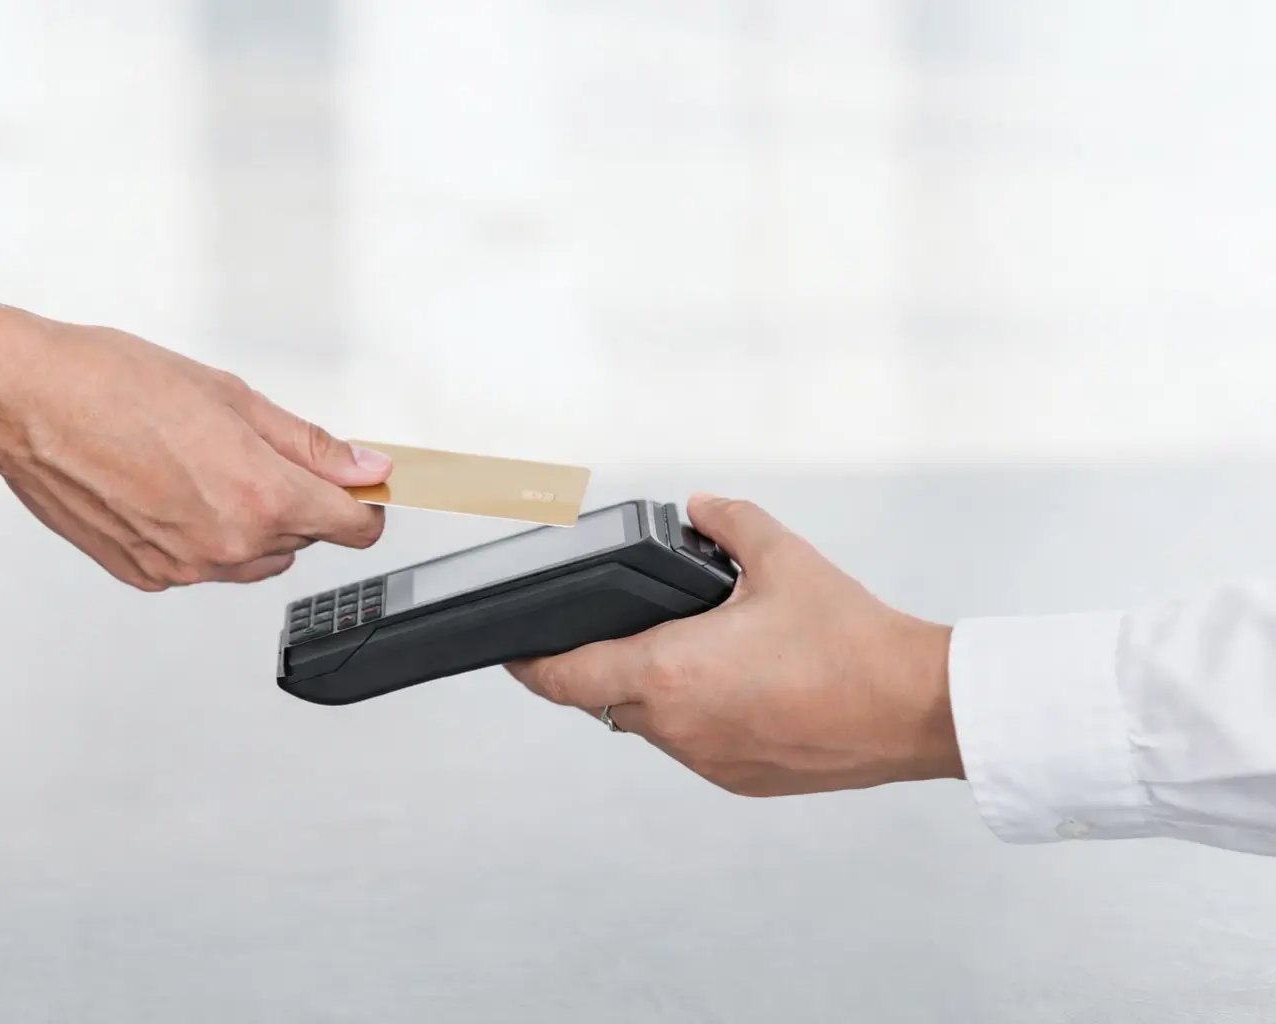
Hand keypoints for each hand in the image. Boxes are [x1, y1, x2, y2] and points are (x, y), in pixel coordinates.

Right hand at [0, 320, 389, 590]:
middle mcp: (227, 544)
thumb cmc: (113, 385)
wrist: (25, 402)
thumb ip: (310, 445)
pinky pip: (201, 564)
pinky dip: (200, 534)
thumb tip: (365, 466)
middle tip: (255, 450)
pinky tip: (168, 488)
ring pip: (254, 557)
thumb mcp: (234, 398)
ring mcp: (184, 567)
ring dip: (252, 521)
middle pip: (304, 540)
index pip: (354, 528)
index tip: (359, 486)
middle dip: (298, 501)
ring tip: (204, 464)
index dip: (364, 503)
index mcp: (260, 497)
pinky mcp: (145, 574)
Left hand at [508, 494, 961, 796]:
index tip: (512, 653)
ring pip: (649, 725)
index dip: (528, 665)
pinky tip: (731, 687)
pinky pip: (691, 747)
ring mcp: (706, 761)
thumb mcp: (781, 557)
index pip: (564, 678)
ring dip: (652, 692)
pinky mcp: (739, 781)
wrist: (915, 709)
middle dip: (603, 666)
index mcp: (668, 672)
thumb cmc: (852, 643)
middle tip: (620, 630)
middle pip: (604, 699)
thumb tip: (700, 509)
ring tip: (691, 651)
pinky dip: (693, 717)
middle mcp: (677, 727)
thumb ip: (727, 522)